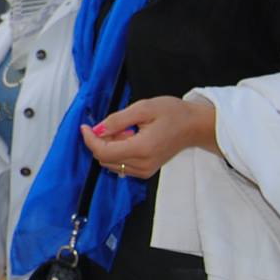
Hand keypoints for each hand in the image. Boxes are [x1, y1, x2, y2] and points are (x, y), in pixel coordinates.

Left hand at [80, 96, 218, 179]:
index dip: (89, 139)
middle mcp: (142, 165)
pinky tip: (130, 138)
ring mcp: (145, 171)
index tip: (84, 126)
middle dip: (101, 141)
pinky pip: (121, 165)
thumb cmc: (174, 113)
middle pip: (104, 159)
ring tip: (126, 130)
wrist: (195, 126)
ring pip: (111, 163)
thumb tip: (97, 129)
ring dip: (109, 147)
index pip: (103, 152)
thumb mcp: (144, 108)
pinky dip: (118, 152)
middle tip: (114, 124)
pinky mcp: (146, 172)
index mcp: (142, 149)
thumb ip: (117, 120)